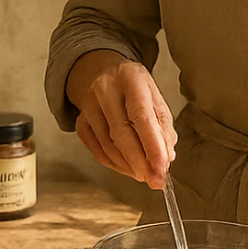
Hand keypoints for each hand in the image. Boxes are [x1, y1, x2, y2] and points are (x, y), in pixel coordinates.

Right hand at [66, 50, 176, 188]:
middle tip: (155, 179)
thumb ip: (163, 125)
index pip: (141, 116)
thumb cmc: (132, 85)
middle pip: (122, 133)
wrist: (98, 69)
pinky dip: (113, 163)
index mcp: (131, 79)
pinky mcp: (80, 119)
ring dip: (128, 166)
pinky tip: (126, 168)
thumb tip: (167, 156)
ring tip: (144, 175)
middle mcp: (106, 90)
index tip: (162, 167)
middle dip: (140, 162)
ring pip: (107, 144)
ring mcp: (89, 105)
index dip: (152, 145)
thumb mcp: (153, 95)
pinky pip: (95, 149)